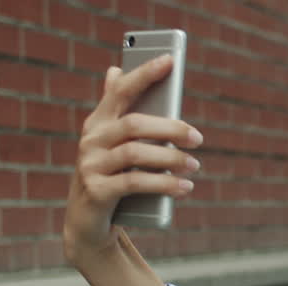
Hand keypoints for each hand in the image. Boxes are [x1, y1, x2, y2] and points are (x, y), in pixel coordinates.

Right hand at [63, 53, 202, 264]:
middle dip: (170, 128)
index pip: (120, 91)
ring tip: (195, 166)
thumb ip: (120, 114)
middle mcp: (90, 141)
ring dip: (171, 159)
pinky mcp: (97, 191)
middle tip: (198, 137)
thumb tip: (114, 70)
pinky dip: (164, 184)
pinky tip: (184, 187)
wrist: (88, 224)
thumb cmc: (110, 178)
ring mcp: (90, 166)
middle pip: (134, 124)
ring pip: (135, 153)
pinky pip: (135, 183)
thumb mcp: (114, 146)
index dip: (143, 74)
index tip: (169, 60)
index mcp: (97, 124)